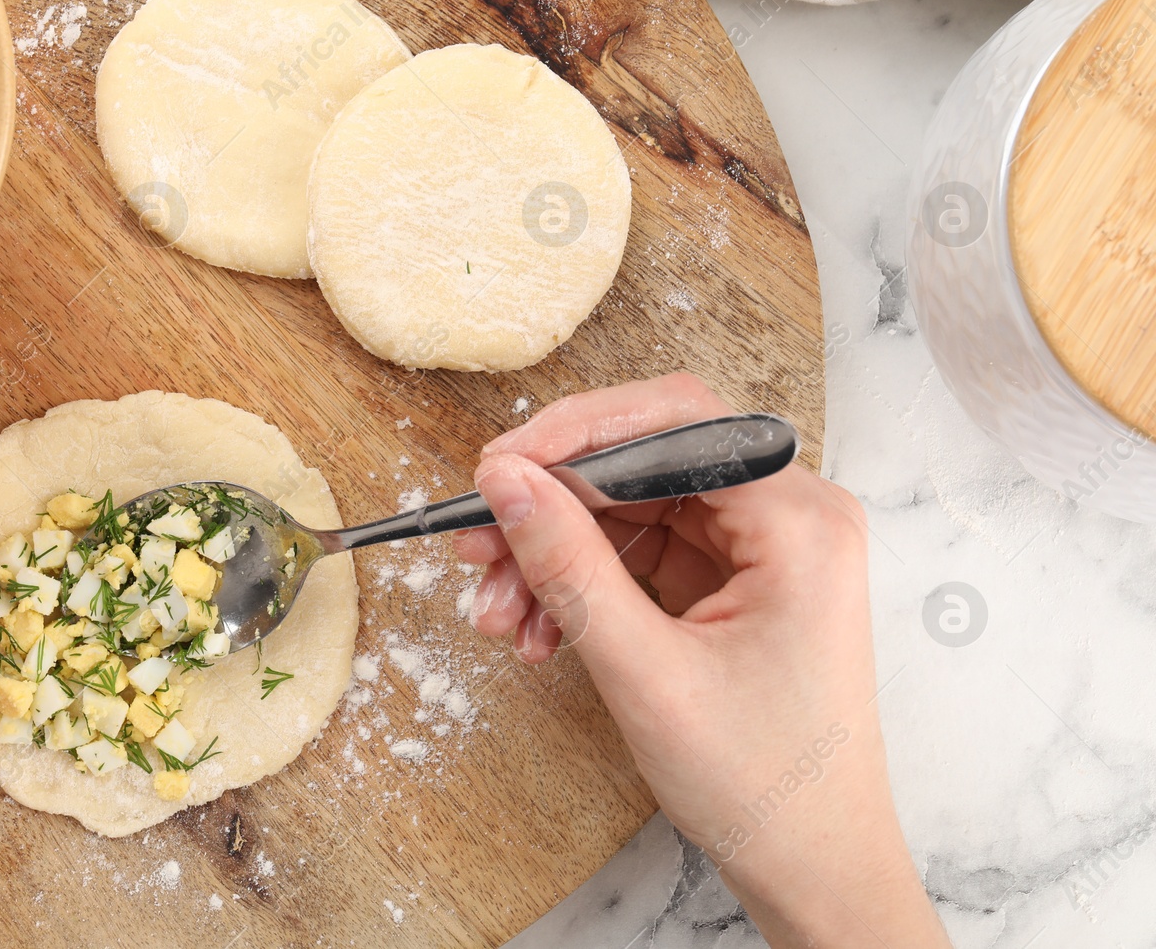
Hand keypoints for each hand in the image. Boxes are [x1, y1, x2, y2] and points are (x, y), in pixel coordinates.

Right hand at [455, 374, 948, 948]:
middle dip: (554, 503)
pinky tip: (537, 629)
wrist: (812, 869)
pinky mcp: (738, 577)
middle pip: (646, 459)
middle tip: (478, 542)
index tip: (495, 469)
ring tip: (497, 612)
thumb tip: (503, 481)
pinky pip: (642, 550)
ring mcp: (765, 546)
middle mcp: (793, 515)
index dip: (574, 433)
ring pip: (632, 507)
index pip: (675, 421)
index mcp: (800, 522)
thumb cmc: (760, 784)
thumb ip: (569, 566)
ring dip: (557, 552)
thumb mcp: (645, 672)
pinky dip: (584, 582)